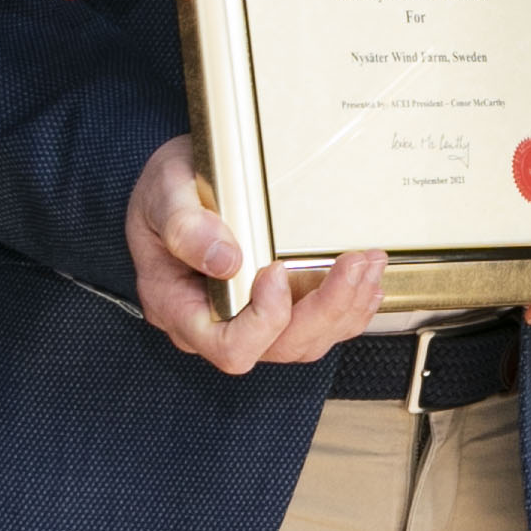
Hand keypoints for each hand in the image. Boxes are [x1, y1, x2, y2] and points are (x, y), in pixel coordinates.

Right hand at [121, 132, 385, 373]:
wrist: (177, 184)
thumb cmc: (165, 193)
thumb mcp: (162, 194)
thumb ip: (185, 226)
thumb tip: (225, 260)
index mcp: (180, 307)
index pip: (228, 345)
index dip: (263, 319)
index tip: (276, 271)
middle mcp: (216, 324)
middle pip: (280, 347)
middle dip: (326, 309)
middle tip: (353, 263)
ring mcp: (250, 319)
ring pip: (306, 340)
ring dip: (346, 307)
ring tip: (368, 263)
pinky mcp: (278, 307)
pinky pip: (318, 325)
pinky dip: (349, 306)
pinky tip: (367, 279)